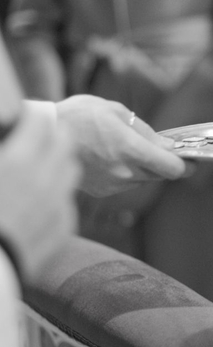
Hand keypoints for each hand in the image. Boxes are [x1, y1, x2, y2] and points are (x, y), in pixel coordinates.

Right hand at [0, 107, 80, 280]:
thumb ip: (2, 150)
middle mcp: (45, 180)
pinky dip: (56, 197)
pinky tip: (37, 204)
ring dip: (59, 164)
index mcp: (17, 162)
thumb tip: (11, 142)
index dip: (32, 117)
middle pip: (66, 142)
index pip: (41, 121)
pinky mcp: (63, 229)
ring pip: (71, 171)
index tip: (24, 118)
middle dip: (53, 135)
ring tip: (40, 168)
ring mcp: (57, 205)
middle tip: (38, 138)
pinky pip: (66, 202)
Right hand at [56, 95, 186, 196]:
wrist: (43, 136)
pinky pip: (126, 184)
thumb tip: (169, 147)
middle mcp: (125, 172)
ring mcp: (113, 185)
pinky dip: (127, 173)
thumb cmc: (79, 116)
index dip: (187, 165)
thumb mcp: (116, 112)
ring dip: (144, 167)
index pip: (173, 169)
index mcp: (130, 150)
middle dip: (164, 163)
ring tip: (126, 148)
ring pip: (143, 179)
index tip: (193, 160)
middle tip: (161, 149)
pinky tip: (111, 158)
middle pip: (160, 175)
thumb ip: (146, 133)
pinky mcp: (102, 192)